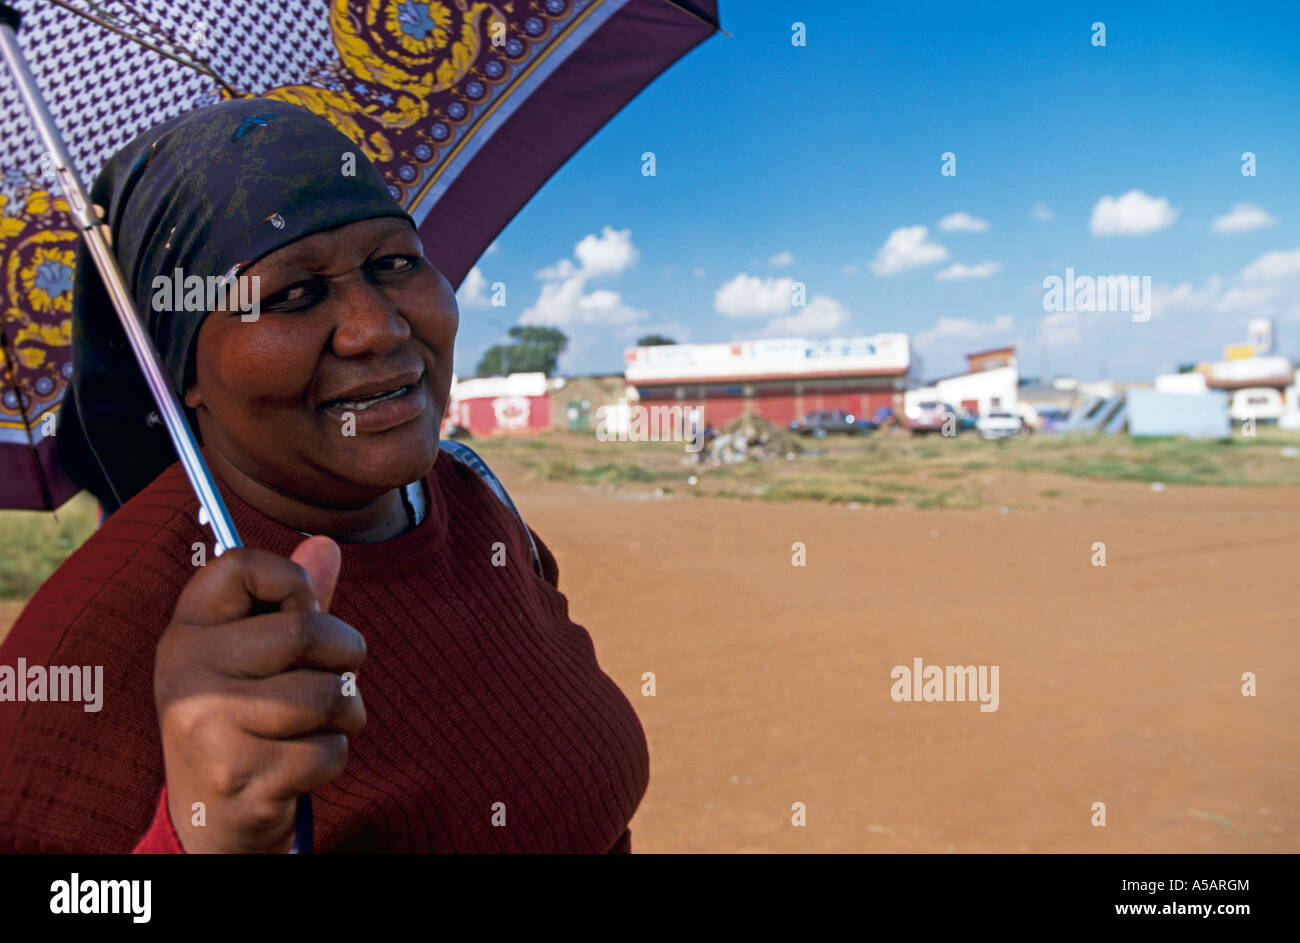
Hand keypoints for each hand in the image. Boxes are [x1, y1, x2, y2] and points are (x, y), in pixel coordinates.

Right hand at [154, 536, 364, 852]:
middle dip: (346, 654)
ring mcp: (208, 727)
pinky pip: (330, 750)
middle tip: (334, 674)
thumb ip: (292, 601)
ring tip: (322, 721)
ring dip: (348, 711)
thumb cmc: (244, 716)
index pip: (241, 564)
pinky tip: (301, 762)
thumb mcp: (254, 653)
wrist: (210, 815)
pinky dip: (334, 755)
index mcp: (186, 631)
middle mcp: (186, 674)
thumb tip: (326, 543)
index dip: (293, 582)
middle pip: (308, 631)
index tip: (297, 612)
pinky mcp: (239, 776)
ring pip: (329, 694)